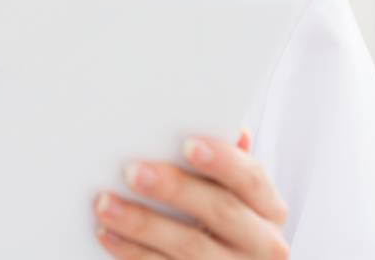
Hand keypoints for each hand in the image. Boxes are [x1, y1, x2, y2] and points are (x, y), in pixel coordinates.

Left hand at [92, 131, 288, 259]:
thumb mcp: (233, 194)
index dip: (222, 161)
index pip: (251, 178)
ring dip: (142, 224)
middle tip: (133, 172)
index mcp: (268, 208)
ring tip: (106, 204)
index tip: (188, 144)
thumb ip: (225, 162)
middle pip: (220, 211)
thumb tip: (228, 127)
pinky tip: (108, 234)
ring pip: (189, 247)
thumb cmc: (222, 219)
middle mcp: (262, 244)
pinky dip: (133, 253)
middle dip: (174, 189)